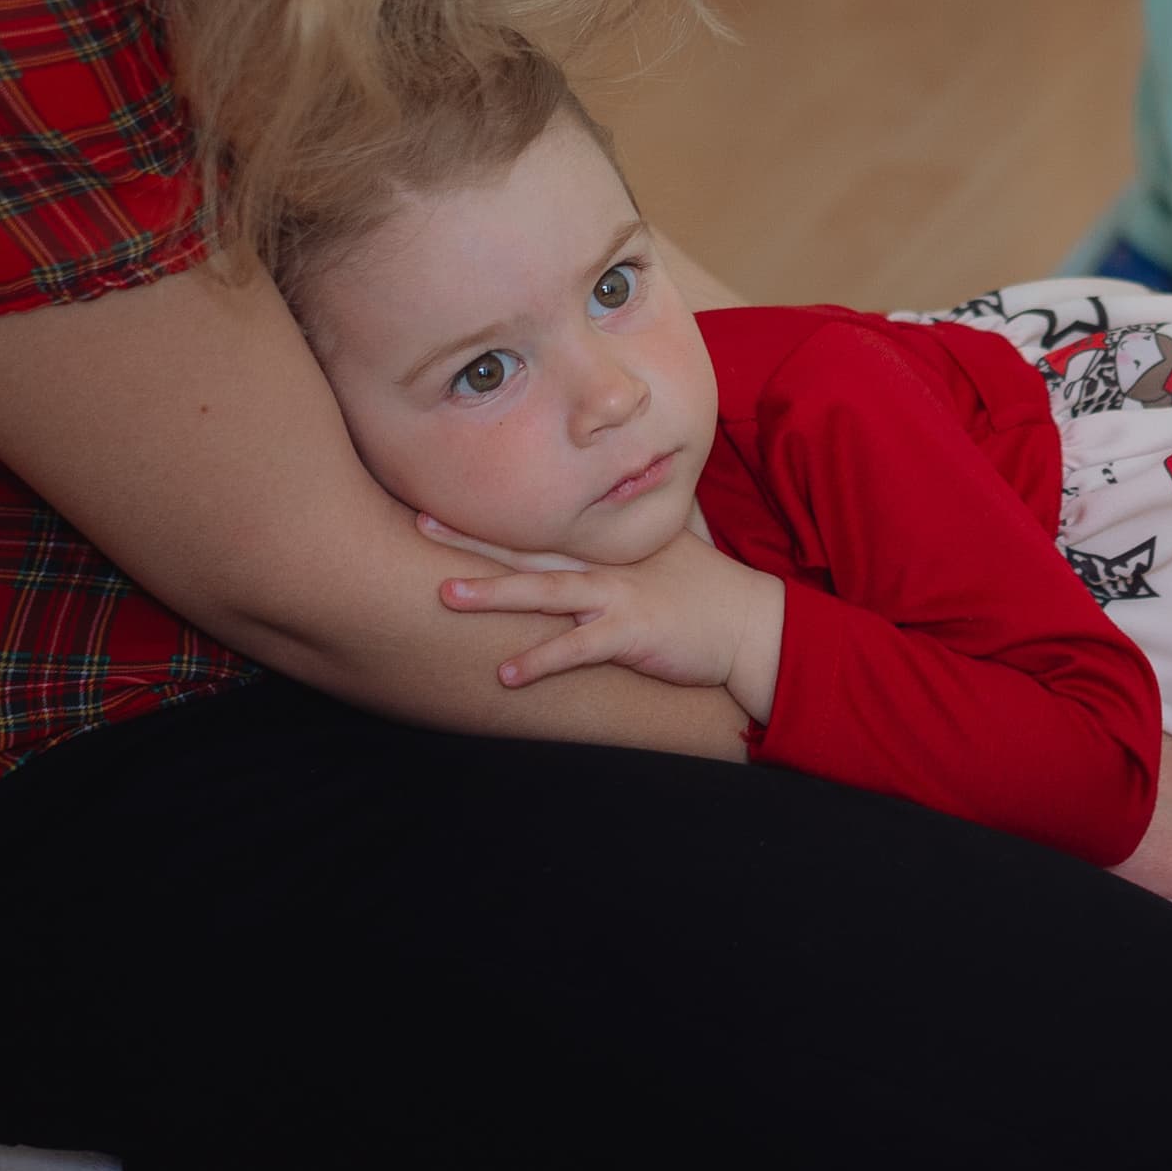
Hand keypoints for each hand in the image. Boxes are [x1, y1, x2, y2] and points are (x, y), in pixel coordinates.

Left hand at [440, 531, 786, 721]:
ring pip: (544, 590)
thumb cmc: (710, 588)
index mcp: (608, 543)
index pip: (540, 523)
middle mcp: (605, 563)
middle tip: (419, 523)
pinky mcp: (630, 634)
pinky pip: (577, 649)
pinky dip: (541, 660)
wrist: (751, 623)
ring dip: (494, 593)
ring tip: (445, 595)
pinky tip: (505, 673)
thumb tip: (628, 497)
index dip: (491, 513)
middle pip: (528, 545)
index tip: (444, 499)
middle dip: (472, 535)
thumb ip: (638, 526)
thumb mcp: (672, 544)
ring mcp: (617, 596)